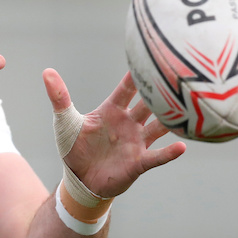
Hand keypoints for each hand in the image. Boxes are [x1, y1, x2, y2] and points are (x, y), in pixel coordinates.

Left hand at [43, 69, 185, 197]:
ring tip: (190, 108)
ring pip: (160, 126)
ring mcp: (136, 142)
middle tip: (179, 74)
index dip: (136, 74)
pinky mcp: (139, 162)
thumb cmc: (74, 147)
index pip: (127, 88)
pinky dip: (169, 152)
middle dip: (162, 91)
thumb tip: (46, 72)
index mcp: (112, 110)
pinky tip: (183, 145)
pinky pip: (157, 156)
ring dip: (173, 118)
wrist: (79, 180)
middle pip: (149, 103)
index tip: (150, 56)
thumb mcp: (65, 122)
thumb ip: (59, 98)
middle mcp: (129, 122)